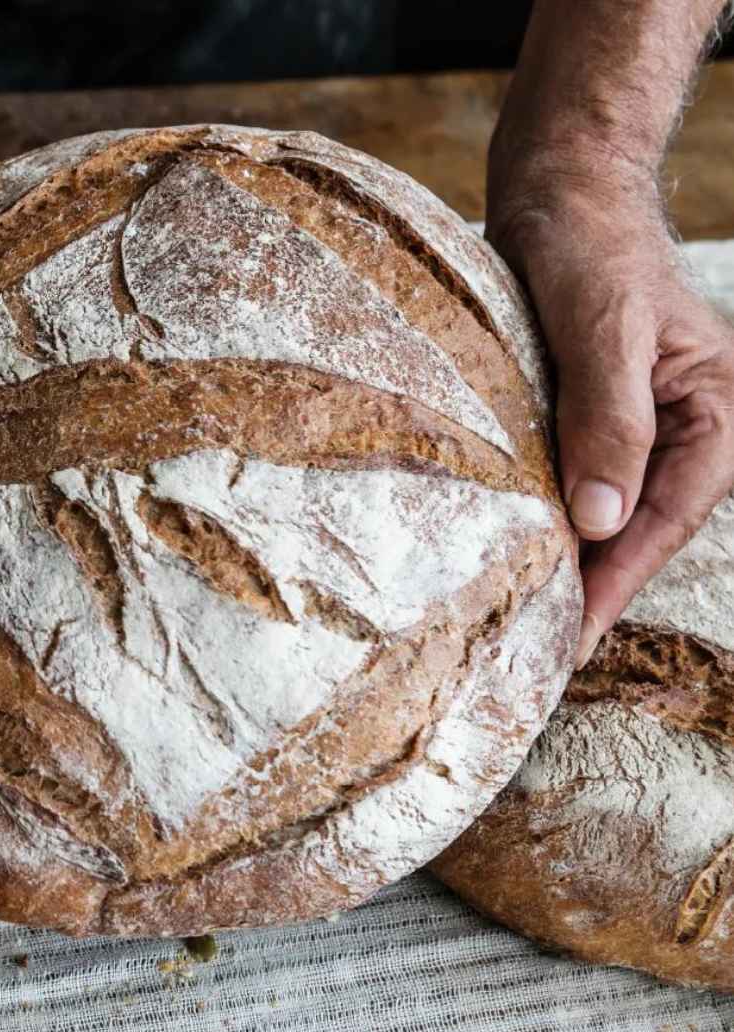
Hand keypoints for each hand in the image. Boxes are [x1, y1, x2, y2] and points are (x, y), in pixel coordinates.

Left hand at [489, 182, 733, 666]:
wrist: (558, 189)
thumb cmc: (590, 243)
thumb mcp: (603, 327)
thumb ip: (607, 418)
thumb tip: (600, 517)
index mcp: (719, 405)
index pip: (671, 513)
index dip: (621, 578)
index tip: (573, 631)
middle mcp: (689, 422)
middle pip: (644, 523)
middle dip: (597, 583)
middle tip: (537, 645)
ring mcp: (640, 420)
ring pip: (611, 507)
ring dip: (573, 557)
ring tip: (524, 616)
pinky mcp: (592, 413)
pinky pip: (578, 477)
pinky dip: (551, 515)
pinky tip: (515, 549)